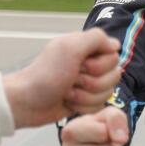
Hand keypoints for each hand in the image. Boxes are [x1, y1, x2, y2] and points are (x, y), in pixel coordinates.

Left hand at [2, 28, 120, 128]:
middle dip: (93, 82)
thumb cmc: (46, 74)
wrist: (28, 102)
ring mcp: (87, 84)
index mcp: (86, 48)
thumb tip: (116, 44)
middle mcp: (89, 64)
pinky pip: (99, 106)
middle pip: (114, 76)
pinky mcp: (84, 101)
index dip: (100, 65)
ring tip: (67, 93)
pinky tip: (68, 103)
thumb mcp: (70, 48)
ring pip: (107, 93)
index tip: (80, 66)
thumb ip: (96, 39)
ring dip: (86, 96)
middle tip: (71, 80)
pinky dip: (82, 106)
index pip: (113, 56)